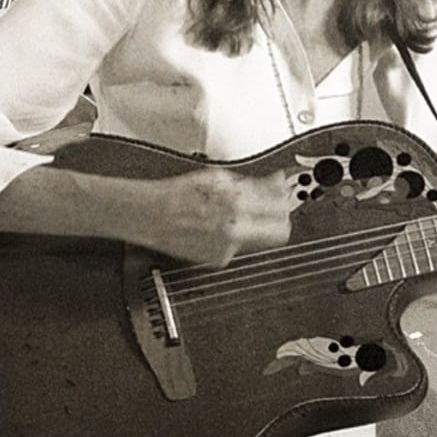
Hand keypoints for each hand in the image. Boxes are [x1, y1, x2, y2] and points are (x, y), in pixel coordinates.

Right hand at [135, 169, 293, 265]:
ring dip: (259, 229)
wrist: (151, 215)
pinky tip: (219, 228)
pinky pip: (239, 248)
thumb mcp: (219, 177)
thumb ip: (251, 183)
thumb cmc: (179, 194)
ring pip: (262, 241)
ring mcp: (229, 245)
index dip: (285, 198)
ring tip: (240, 217)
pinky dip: (235, 238)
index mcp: (239, 201)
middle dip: (281, 219)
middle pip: (281, 229)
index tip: (285, 194)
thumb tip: (274, 182)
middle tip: (277, 211)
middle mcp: (237, 225)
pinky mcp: (220, 258)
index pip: (280, 203)